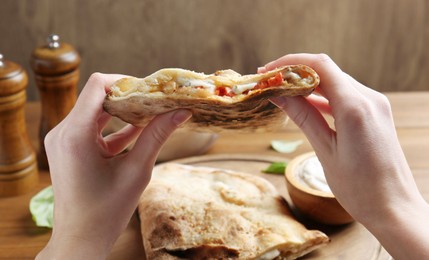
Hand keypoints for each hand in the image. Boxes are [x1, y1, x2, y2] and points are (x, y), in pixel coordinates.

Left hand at [36, 73, 191, 258]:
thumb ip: (157, 136)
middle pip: (96, 97)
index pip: (97, 85)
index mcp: (74, 134)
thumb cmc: (106, 211)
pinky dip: (114, 127)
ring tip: (151, 112)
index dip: (125, 81)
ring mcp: (63, 140)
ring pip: (95, 111)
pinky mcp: (69, 148)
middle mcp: (63, 132)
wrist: (80, 239)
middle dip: (127, 96)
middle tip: (155, 100)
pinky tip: (139, 129)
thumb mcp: (136, 171)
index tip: (150, 90)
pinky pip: (92, 128)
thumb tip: (181, 112)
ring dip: (122, 111)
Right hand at [260, 54, 428, 258]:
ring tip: (281, 93)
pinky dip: (323, 96)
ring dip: (308, 84)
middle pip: (327, 70)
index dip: (290, 63)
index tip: (267, 70)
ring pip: (336, 82)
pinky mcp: (375, 114)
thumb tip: (279, 94)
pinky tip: (304, 104)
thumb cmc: (359, 187)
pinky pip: (345, 96)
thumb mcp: (325, 151)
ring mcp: (375, 105)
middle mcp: (369, 99)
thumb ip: (303, 117)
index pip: (319, 66)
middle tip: (269, 83)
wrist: (394, 208)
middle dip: (295, 72)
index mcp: (355, 107)